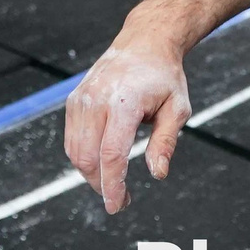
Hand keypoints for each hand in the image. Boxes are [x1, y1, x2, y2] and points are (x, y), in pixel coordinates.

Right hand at [65, 28, 194, 213]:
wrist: (144, 43)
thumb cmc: (164, 77)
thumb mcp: (177, 107)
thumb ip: (166, 141)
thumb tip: (158, 173)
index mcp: (124, 102)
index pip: (112, 154)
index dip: (113, 185)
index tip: (117, 206)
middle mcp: (96, 100)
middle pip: (88, 158)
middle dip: (102, 184)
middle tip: (121, 198)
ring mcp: (80, 99)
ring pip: (75, 152)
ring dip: (91, 174)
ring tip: (113, 182)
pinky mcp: (73, 101)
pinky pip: (72, 140)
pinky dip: (83, 157)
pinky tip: (102, 162)